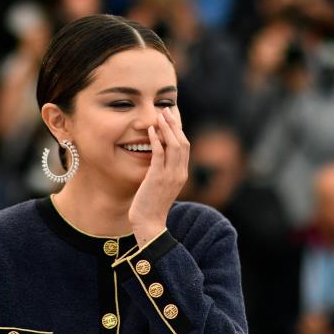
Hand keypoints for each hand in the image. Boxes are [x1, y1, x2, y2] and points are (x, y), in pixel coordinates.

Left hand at [129, 106, 188, 247]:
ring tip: (159, 115)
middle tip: (166, 110)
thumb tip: (158, 156)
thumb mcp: (161, 186)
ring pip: (174, 145)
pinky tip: (150, 130)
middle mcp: (179, 173)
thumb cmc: (151, 206)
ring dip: (167, 128)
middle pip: (182, 142)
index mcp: (181, 174)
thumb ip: (163, 171)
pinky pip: (159, 153)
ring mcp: (170, 176)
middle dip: (175, 124)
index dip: (179, 130)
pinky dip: (156, 139)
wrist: (149, 224)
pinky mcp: (157, 178)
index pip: (184, 147)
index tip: (171, 117)